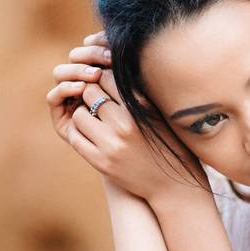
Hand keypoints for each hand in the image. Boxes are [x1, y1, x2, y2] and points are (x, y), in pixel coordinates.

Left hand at [46, 29, 207, 206]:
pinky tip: (89, 133)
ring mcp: (111, 144)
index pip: (107, 76)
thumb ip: (136, 92)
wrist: (173, 185)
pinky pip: (76, 137)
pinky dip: (79, 132)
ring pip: (79, 114)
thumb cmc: (167, 142)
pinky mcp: (101, 162)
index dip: (102, 76)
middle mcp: (125, 123)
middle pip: (90, 92)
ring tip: (93, 118)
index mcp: (141, 107)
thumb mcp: (158, 111)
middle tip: (95, 99)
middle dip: (90, 93)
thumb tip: (111, 65)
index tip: (103, 82)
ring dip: (82, 113)